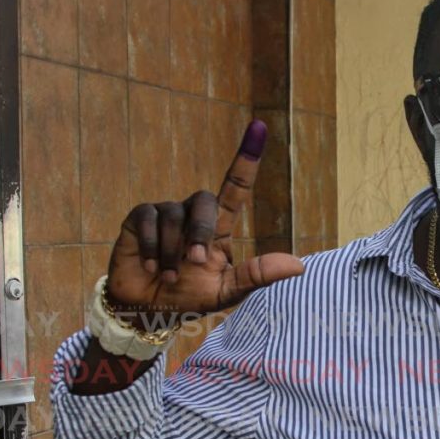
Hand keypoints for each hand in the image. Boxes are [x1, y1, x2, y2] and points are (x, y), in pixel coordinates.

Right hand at [105, 121, 304, 324]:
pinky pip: (149, 219)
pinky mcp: (139, 219)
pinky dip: (152, 247)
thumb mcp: (228, 291)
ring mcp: (166, 214)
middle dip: (199, 231)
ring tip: (169, 276)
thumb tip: (300, 266)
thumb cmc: (189, 298)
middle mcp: (194, 214)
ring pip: (175, 215)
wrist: (147, 310)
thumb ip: (259, 275)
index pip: (235, 187)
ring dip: (173, 251)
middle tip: (193, 262)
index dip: (246, 158)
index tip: (259, 128)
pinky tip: (151, 267)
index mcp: (219, 227)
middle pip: (204, 199)